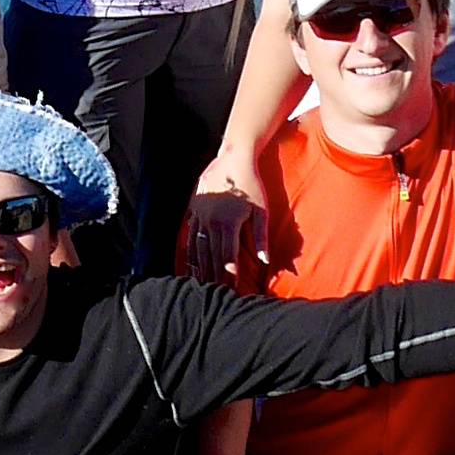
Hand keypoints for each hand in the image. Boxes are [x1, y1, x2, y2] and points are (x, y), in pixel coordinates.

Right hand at [181, 150, 281, 287]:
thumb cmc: (252, 184)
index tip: (232, 293)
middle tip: (214, 295)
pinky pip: (189, 235)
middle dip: (213, 277)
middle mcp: (210, 221)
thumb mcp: (261, 210)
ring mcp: (199, 215)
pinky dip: (190, 251)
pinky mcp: (193, 210)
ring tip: (200, 285)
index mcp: (228, 223)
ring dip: (199, 268)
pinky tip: (190, 263)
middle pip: (210, 256)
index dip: (229, 277)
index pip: (228, 258)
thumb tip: (264, 261)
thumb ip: (261, 237)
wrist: (233, 158)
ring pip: (197, 248)